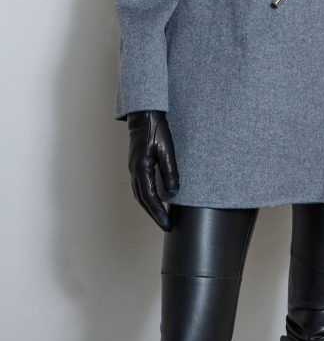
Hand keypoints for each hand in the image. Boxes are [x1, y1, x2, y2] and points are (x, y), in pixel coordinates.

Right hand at [127, 110, 179, 230]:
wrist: (144, 115)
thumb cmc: (156, 129)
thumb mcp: (167, 149)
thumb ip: (170, 171)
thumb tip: (173, 192)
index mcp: (141, 168)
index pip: (149, 198)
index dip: (158, 213)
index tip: (167, 224)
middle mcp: (134, 171)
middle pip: (142, 200)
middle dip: (153, 214)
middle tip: (165, 226)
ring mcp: (133, 168)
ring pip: (139, 194)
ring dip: (149, 207)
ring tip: (161, 217)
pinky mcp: (136, 165)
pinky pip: (139, 186)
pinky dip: (146, 197)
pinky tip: (155, 199)